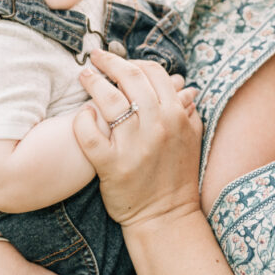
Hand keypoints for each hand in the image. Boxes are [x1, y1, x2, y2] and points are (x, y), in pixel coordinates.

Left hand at [74, 51, 202, 228]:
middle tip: (95, 57)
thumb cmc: (177, 177)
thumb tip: (185, 87)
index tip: (119, 61)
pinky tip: (83, 114)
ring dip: (93, 82)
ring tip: (84, 75)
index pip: (154, 73)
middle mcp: (157, 126)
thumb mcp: (191, 139)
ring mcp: (134, 145)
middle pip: (130, 78)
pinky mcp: (112, 165)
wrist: (166, 217)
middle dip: (109, 62)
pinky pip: (90, 134)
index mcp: (177, 115)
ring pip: (109, 100)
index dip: (134, 61)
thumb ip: (187, 110)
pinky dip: (83, 120)